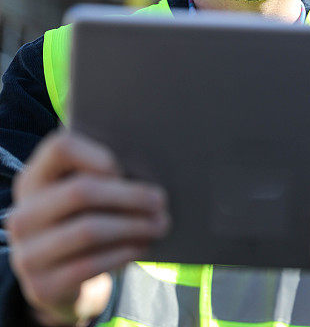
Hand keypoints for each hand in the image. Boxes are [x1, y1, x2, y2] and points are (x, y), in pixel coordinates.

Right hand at [6, 130, 169, 326]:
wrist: (58, 280)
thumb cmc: (82, 221)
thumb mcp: (82, 196)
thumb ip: (102, 177)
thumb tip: (147, 173)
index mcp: (33, 179)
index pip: (60, 148)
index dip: (96, 154)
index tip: (124, 168)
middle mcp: (22, 215)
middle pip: (80, 191)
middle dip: (129, 195)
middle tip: (161, 200)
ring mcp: (27, 253)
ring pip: (89, 230)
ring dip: (133, 226)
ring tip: (160, 224)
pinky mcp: (41, 287)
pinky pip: (90, 264)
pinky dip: (123, 253)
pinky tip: (142, 246)